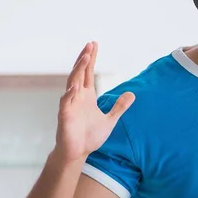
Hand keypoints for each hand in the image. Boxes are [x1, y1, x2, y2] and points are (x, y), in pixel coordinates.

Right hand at [54, 42, 134, 162]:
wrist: (78, 153)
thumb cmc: (90, 136)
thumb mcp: (110, 120)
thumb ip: (119, 107)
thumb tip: (132, 94)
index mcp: (87, 96)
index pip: (88, 73)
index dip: (90, 59)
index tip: (93, 45)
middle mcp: (77, 97)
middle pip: (80, 73)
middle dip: (85, 59)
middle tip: (90, 44)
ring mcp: (70, 105)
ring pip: (72, 83)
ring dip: (78, 70)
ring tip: (85, 57)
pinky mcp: (65, 116)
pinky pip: (66, 103)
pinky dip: (69, 94)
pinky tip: (74, 86)